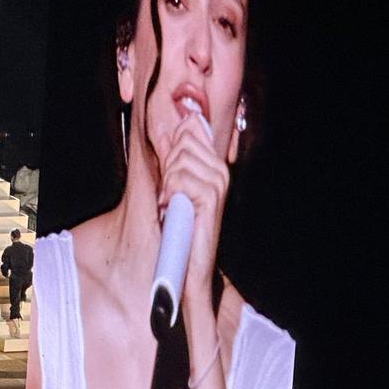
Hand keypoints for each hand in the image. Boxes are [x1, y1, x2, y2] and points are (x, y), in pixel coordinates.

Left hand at [157, 111, 229, 312]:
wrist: (186, 263)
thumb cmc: (178, 225)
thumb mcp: (174, 185)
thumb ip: (175, 155)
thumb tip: (173, 125)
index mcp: (213, 164)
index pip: (190, 128)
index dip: (170, 148)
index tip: (170, 177)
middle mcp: (221, 170)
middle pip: (182, 141)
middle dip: (167, 167)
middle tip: (170, 194)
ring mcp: (219, 183)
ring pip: (179, 159)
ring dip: (167, 183)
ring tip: (172, 204)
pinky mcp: (212, 198)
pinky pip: (180, 178)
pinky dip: (170, 194)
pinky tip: (173, 210)